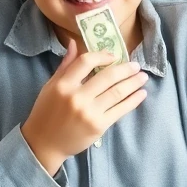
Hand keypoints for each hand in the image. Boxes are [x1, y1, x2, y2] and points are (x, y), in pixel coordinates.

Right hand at [20, 38, 147, 174]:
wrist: (44, 144)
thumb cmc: (46, 112)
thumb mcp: (51, 86)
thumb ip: (65, 65)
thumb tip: (75, 43)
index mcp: (63, 85)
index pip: (86, 61)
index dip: (102, 55)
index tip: (113, 56)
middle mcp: (77, 97)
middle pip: (107, 77)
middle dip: (126, 69)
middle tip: (136, 65)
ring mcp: (89, 112)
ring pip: (117, 92)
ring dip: (133, 83)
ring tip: (143, 77)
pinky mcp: (98, 126)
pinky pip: (120, 110)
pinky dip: (133, 100)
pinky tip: (141, 94)